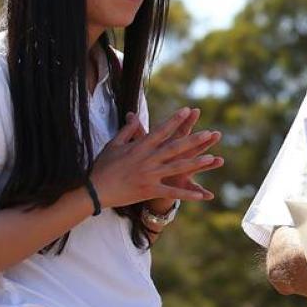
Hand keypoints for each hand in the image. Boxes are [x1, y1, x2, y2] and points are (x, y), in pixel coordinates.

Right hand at [90, 107, 219, 208]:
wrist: (94, 190)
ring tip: (212, 158)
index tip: (187, 110)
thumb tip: (134, 115)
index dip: (174, 120)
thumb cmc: (102, 166)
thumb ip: (127, 130)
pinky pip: (171, 193)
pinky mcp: (149, 191)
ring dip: (195, 164)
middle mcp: (147, 160)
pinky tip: (201, 195)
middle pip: (174, 148)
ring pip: (176, 168)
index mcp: (139, 147)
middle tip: (209, 133)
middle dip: (192, 140)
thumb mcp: (113, 145)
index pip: (160, 131)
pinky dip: (187, 195)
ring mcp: (149, 176)